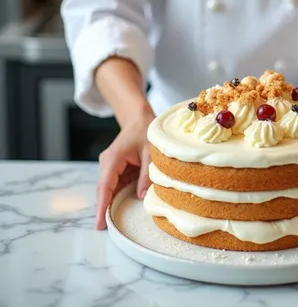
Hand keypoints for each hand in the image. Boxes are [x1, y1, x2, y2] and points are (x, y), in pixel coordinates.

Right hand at [95, 109, 154, 229]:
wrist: (139, 118)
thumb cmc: (145, 130)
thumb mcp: (150, 151)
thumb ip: (146, 174)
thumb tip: (142, 197)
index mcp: (113, 158)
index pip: (105, 186)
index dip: (102, 206)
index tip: (99, 224)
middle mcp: (107, 163)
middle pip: (105, 190)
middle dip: (105, 208)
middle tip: (108, 229)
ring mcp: (110, 166)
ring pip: (110, 188)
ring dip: (115, 201)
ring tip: (117, 220)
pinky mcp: (115, 168)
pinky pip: (116, 184)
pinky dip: (121, 193)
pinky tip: (126, 202)